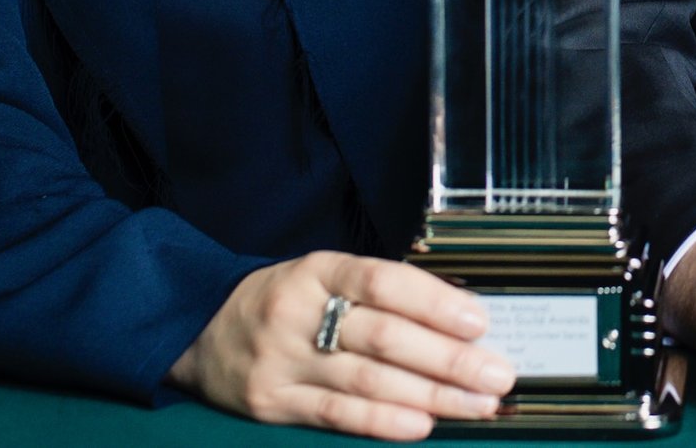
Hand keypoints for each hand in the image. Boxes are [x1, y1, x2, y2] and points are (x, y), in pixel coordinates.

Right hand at [168, 251, 511, 439]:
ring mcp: (282, 360)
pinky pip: (335, 414)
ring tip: (477, 405)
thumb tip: (460, 318)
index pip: (383, 282)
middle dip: (449, 359)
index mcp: (319, 271)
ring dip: (430, 395)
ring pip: (367, 380)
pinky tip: (421, 424)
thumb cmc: (286, 301)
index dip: (435, 302)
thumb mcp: (323, 278)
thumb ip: (380, 294)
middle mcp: (299, 312)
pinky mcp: (271, 403)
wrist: (198, 330)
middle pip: (384, 337)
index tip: (480, 322)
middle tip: (497, 374)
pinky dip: (383, 421)